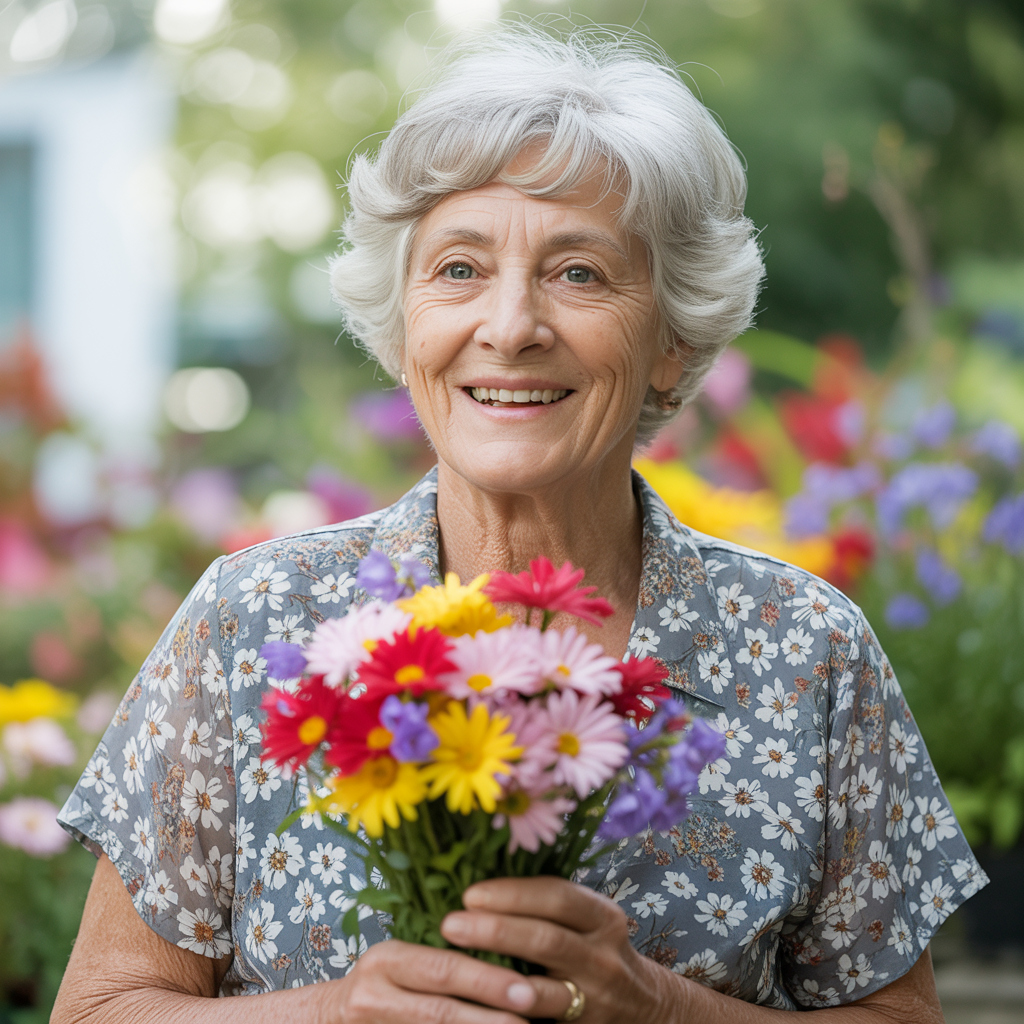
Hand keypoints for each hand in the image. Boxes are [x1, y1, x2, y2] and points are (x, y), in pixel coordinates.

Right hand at [335, 938, 549, 1023]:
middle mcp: (374, 994)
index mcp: (387, 959)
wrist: (327, 1016)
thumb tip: (507, 951)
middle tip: (531, 1014)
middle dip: (489, 1016)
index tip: (527, 988)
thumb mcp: (401, 958)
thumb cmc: (381, 980)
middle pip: (440, 1010)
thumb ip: (441, 956)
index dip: (487, 980)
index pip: (443, 968)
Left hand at [440, 877, 679, 1022]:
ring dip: (494, 975)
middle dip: (496, 929)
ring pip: (540, 989)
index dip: (512, 894)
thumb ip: (547, 902)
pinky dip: (507, 1011)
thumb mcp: (587, 919)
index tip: (470, 893)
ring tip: (457, 964)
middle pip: (547, 939)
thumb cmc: (596, 948)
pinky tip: (477, 1004)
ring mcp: (593, 996)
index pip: (557, 896)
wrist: (644, 1006)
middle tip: (451, 923)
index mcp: (601, 915)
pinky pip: (539, 1020)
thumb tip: (479, 876)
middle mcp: (602, 954)